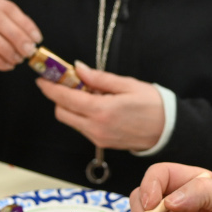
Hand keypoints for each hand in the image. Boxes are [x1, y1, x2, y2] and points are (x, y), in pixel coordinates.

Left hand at [36, 61, 163, 151]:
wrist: (168, 130)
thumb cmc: (152, 105)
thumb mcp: (127, 84)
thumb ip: (99, 78)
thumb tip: (78, 68)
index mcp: (101, 111)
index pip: (65, 99)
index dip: (50, 88)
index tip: (42, 78)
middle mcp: (96, 128)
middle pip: (61, 112)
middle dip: (59, 97)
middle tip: (68, 82)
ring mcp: (98, 138)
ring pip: (70, 121)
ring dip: (70, 106)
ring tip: (87, 92)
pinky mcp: (101, 143)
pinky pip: (82, 128)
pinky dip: (81, 115)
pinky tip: (94, 104)